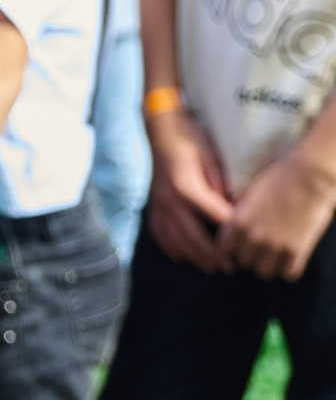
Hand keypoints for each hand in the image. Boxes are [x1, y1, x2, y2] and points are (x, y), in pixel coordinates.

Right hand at [145, 111, 234, 272]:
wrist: (161, 131)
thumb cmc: (191, 140)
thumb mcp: (212, 157)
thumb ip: (221, 184)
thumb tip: (235, 208)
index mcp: (187, 188)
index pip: (214, 217)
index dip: (231, 233)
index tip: (246, 245)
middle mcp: (170, 201)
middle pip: (192, 236)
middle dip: (212, 255)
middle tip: (230, 268)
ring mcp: (159, 205)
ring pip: (175, 240)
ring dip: (193, 257)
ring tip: (211, 268)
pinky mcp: (153, 205)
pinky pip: (159, 233)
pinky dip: (170, 247)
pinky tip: (181, 257)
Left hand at [220, 143, 335, 280]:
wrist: (310, 176)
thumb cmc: (280, 178)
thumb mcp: (250, 190)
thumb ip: (238, 206)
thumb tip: (228, 211)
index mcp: (238, 222)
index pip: (224, 249)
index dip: (234, 247)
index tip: (242, 243)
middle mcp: (252, 237)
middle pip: (244, 262)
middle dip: (252, 256)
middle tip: (264, 248)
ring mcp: (275, 246)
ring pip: (264, 272)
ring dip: (270, 265)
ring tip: (278, 255)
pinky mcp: (297, 250)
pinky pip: (289, 274)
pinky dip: (291, 268)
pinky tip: (294, 258)